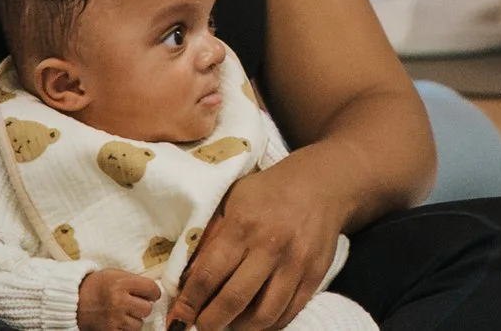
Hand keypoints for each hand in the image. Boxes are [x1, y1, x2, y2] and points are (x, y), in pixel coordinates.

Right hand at [80, 269, 162, 330]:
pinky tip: (120, 321)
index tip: (151, 294)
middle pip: (147, 309)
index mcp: (122, 283)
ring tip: (124, 312)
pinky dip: (125, 329)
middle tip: (135, 303)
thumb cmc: (97, 285)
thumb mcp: (115, 274)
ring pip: (139, 324)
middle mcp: (119, 301)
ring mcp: (114, 318)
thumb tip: (153, 290)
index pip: (152, 289)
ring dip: (134, 319)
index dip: (154, 292)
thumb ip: (134, 281)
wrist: (74, 300)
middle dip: (143, 306)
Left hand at [174, 156, 345, 330]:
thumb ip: (211, 237)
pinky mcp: (315, 275)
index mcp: (243, 225)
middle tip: (200, 326)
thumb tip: (187, 279)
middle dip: (210, 323)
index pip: (208, 274)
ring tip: (229, 323)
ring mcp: (295, 263)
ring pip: (263, 315)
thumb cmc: (269, 192)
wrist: (322, 184)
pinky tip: (255, 318)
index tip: (177, 318)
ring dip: (239, 327)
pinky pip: (287, 314)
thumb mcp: (233, 201)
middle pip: (233, 301)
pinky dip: (267, 324)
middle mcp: (270, 246)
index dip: (189, 302)